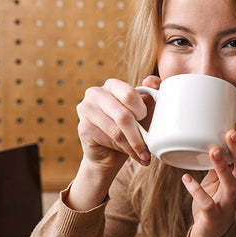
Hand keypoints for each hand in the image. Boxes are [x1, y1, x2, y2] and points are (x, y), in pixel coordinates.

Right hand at [67, 76, 158, 209]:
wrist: (110, 154)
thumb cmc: (130, 129)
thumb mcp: (144, 113)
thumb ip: (151, 94)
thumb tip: (152, 80)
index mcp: (112, 85)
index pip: (129, 94)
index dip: (142, 111)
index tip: (147, 123)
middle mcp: (96, 93)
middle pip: (123, 115)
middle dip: (139, 135)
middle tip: (149, 147)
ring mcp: (86, 109)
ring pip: (117, 131)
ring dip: (134, 146)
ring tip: (144, 155)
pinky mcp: (83, 128)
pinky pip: (109, 140)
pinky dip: (125, 150)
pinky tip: (132, 155)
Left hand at [183, 122, 235, 236]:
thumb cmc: (212, 205)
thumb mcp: (215, 182)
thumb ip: (216, 165)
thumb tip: (211, 139)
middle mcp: (235, 191)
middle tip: (231, 132)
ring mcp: (226, 204)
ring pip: (230, 184)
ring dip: (223, 166)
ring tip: (213, 149)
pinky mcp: (213, 216)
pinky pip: (207, 203)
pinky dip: (196, 190)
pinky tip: (186, 178)